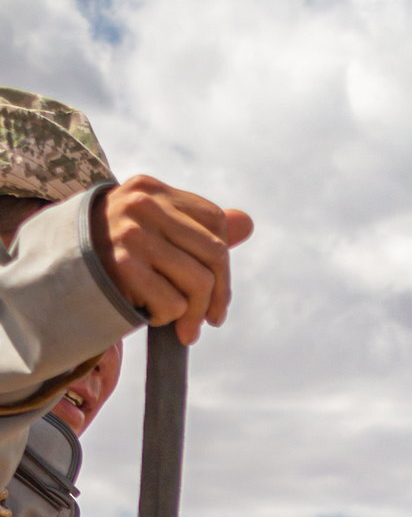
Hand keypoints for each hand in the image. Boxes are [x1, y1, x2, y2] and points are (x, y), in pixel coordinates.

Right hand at [91, 176, 254, 344]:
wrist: (58, 271)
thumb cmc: (114, 252)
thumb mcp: (153, 229)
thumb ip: (198, 227)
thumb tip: (247, 223)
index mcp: (152, 190)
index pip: (215, 223)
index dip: (222, 263)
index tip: (215, 290)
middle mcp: (143, 204)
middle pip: (215, 255)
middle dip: (219, 296)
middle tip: (212, 320)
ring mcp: (132, 234)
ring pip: (199, 282)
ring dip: (195, 314)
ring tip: (184, 326)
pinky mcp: (124, 266)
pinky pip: (174, 303)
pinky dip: (169, 319)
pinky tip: (152, 315)